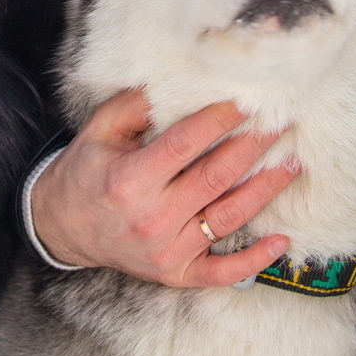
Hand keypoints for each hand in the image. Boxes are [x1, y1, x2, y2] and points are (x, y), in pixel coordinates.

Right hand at [30, 89, 300, 286]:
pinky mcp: (176, 275)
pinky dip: (254, 260)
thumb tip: (175, 80)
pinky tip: (281, 240)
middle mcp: (151, 219)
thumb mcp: (98, 131)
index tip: (248, 99)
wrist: (63, 228)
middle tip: (283, 121)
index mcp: (130, 180)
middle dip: (254, 147)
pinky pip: (222, 272)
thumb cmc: (87, 172)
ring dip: (265, 190)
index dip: (219, 120)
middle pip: (216, 178)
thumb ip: (134, 106)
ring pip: (228, 218)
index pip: (185, 144)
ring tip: (293, 163)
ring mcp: (167, 251)